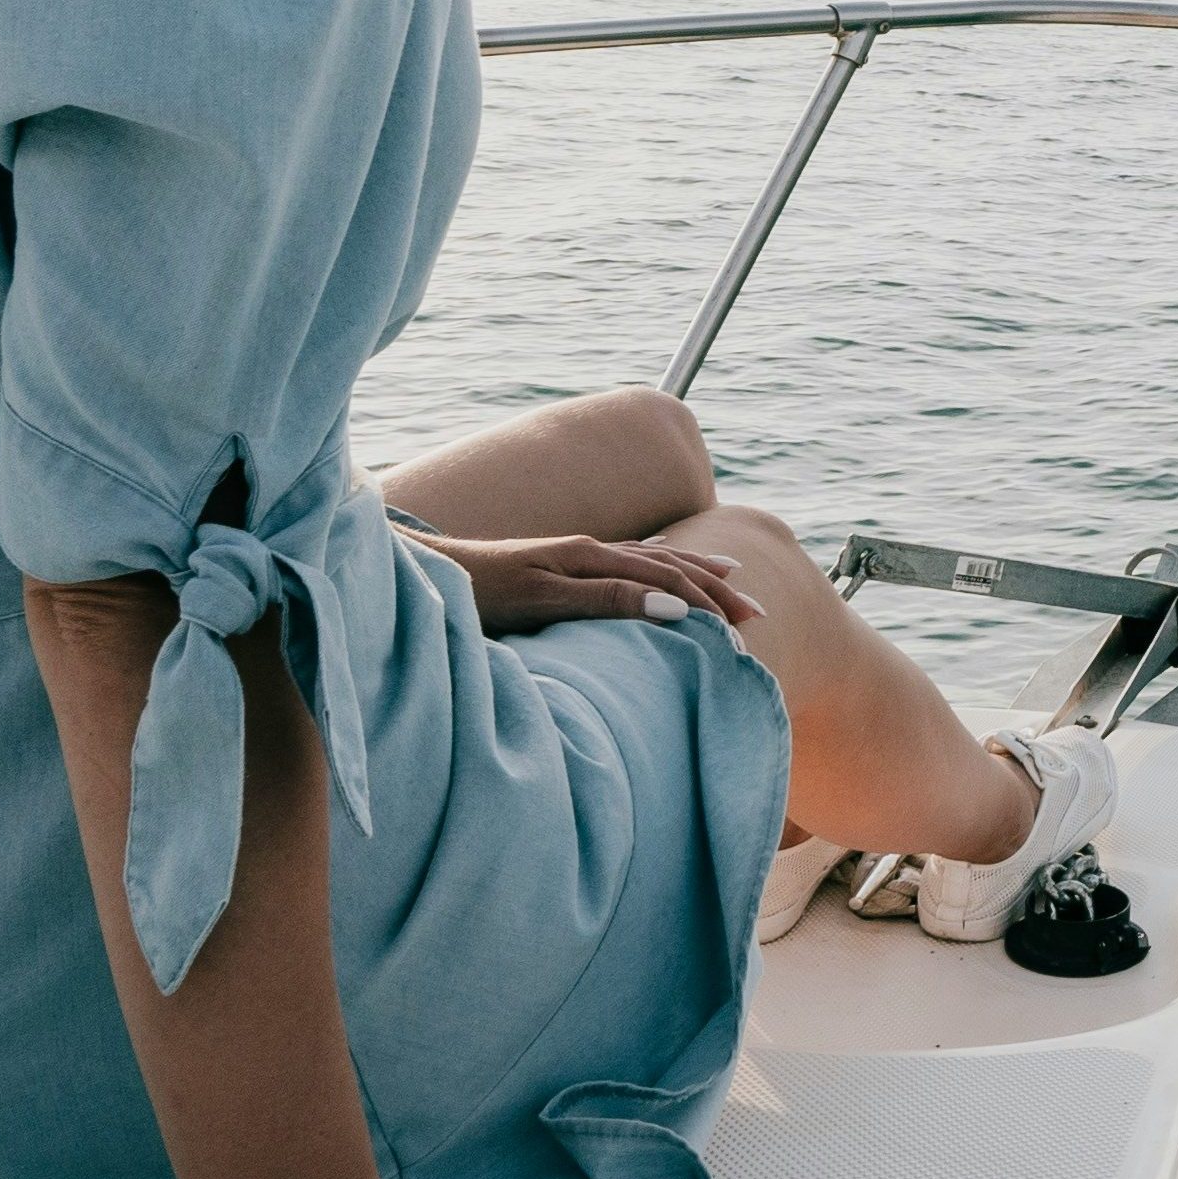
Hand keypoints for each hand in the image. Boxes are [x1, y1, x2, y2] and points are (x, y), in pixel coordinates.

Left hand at [411, 530, 762, 638]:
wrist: (421, 573)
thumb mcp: (542, 601)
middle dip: (713, 585)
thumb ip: (606, 601)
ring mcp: (570, 556)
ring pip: (648, 559)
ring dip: (691, 570)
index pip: (666, 577)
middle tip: (756, 610)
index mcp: (588, 556)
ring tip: (728, 574)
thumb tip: (675, 606)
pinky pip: (623, 561)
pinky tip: (657, 566)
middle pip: (665, 564)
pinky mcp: (554, 567)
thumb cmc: (474, 593)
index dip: (708, 601)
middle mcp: (585, 550)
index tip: (746, 628)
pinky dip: (655, 565)